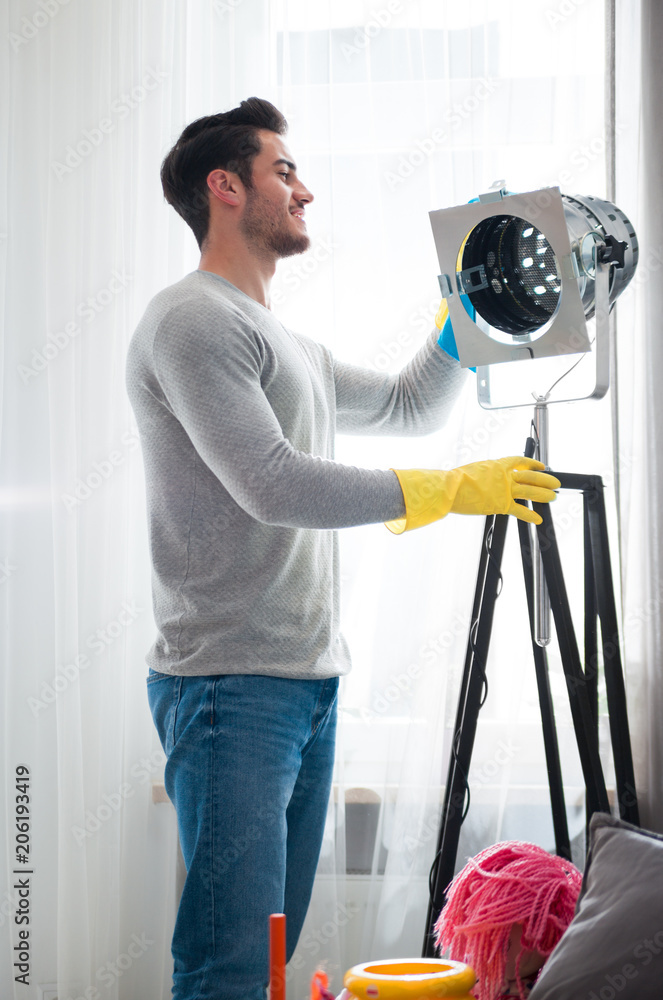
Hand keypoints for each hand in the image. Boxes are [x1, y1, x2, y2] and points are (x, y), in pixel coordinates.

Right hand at [385, 457, 559, 533]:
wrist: (452, 488)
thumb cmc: (457, 480)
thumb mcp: (476, 469)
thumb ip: (488, 473)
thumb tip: (489, 477)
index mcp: (498, 464)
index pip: (520, 461)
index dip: (533, 463)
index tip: (540, 466)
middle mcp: (505, 476)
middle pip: (531, 476)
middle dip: (545, 480)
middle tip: (555, 483)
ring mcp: (505, 490)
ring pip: (530, 491)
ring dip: (544, 494)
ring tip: (553, 497)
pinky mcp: (501, 505)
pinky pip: (519, 511)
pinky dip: (530, 516)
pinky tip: (538, 519)